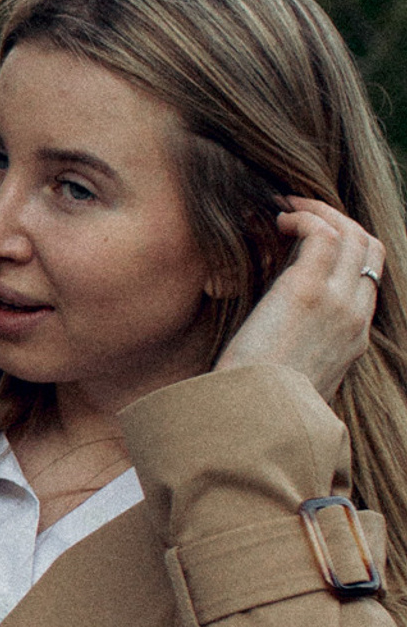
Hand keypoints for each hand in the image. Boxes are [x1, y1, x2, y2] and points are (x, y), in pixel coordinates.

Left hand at [217, 198, 383, 405]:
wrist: (255, 417)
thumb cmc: (261, 400)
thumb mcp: (296, 377)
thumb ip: (301, 353)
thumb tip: (281, 340)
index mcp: (354, 337)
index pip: (370, 277)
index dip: (348, 247)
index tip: (313, 236)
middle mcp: (354, 316)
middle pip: (370, 249)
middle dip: (339, 220)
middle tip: (301, 213)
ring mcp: (337, 302)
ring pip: (353, 234)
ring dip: (320, 211)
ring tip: (287, 208)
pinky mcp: (307, 291)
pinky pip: (323, 234)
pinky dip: (305, 217)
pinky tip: (278, 220)